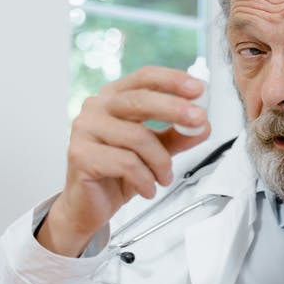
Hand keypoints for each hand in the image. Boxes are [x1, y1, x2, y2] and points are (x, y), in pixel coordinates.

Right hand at [38, 66, 209, 255]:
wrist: (89, 205)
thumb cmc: (118, 172)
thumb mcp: (155, 151)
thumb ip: (177, 136)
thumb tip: (203, 125)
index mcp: (114, 98)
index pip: (144, 78)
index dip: (172, 80)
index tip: (198, 88)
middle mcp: (96, 108)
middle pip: (139, 100)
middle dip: (174, 109)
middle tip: (199, 120)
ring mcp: (84, 129)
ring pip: (137, 137)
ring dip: (160, 162)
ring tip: (164, 177)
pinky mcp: (80, 155)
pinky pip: (125, 163)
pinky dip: (145, 179)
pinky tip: (148, 188)